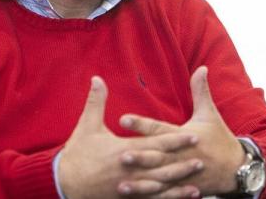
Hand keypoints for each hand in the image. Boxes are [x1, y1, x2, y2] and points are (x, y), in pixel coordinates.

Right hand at [58, 76, 203, 198]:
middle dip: (182, 164)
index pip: (155, 145)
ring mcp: (129, 187)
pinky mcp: (126, 198)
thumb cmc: (77, 154)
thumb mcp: (86, 126)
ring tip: (196, 181)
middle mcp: (129, 170)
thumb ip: (96, 101)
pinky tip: (179, 198)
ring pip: (158, 187)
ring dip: (178, 184)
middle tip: (201, 159)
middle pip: (161, 168)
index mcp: (123, 151)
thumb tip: (97, 78)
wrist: (63, 183)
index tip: (192, 136)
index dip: (175, 141)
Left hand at [119, 67, 246, 195]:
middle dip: (141, 156)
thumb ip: (201, 91)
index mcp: (186, 136)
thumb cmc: (220, 138)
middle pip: (158, 155)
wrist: (237, 169)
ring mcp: (183, 174)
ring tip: (121, 180)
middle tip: (120, 154)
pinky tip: (130, 193)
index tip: (123, 118)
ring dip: (140, 180)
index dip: (142, 124)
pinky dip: (147, 194)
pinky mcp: (183, 188)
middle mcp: (183, 156)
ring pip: (158, 178)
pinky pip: (163, 193)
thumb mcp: (210, 114)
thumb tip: (202, 68)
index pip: (160, 128)